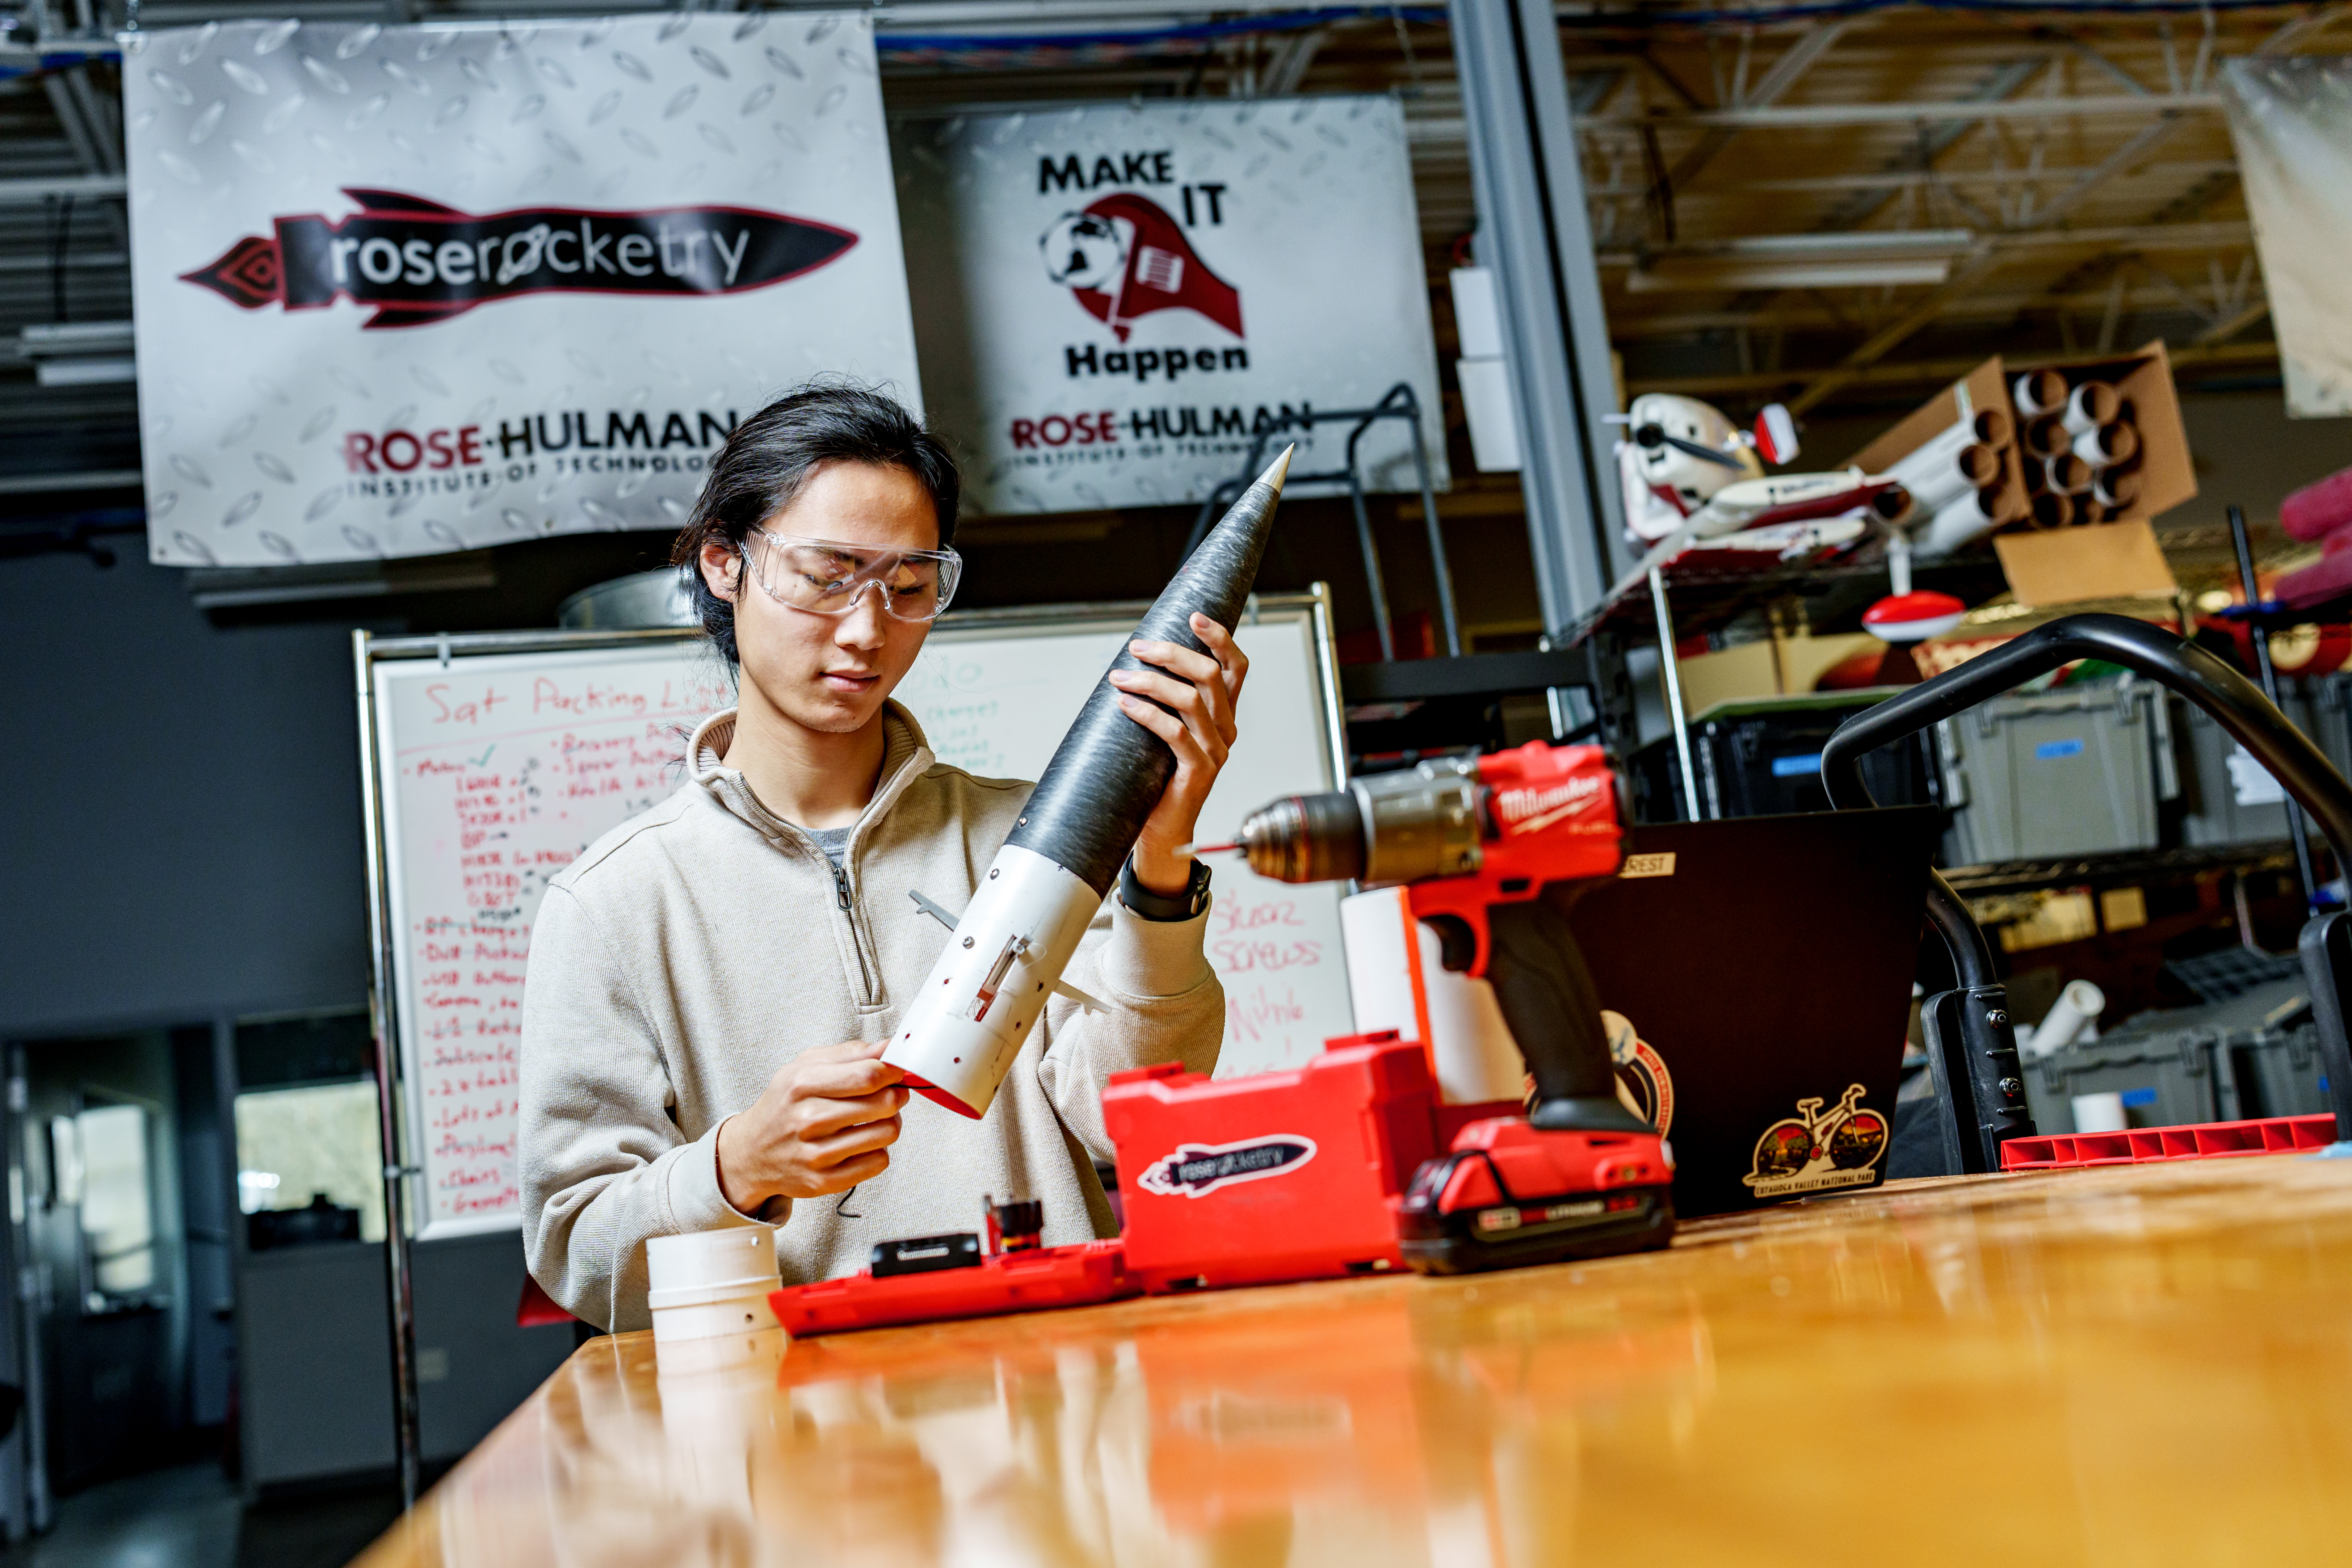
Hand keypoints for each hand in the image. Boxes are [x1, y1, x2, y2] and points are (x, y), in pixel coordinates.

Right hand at [716, 1040, 906, 1212]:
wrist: (751, 1153)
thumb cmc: (784, 1105)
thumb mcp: (805, 1067)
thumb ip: (849, 1053)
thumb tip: (888, 1047)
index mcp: (802, 1084)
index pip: (868, 1075)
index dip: (894, 1071)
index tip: (898, 1071)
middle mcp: (807, 1120)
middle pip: (883, 1104)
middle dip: (896, 1095)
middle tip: (890, 1094)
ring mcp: (815, 1154)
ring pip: (886, 1133)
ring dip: (890, 1123)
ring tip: (876, 1119)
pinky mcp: (824, 1182)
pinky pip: (878, 1162)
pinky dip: (878, 1150)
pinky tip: (862, 1143)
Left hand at [1109, 612, 1248, 894]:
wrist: (1160, 831)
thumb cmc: (1157, 777)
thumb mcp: (1165, 731)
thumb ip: (1165, 700)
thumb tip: (1137, 660)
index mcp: (1224, 716)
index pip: (1235, 668)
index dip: (1220, 639)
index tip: (1195, 616)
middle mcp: (1226, 731)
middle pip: (1210, 676)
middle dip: (1172, 654)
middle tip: (1137, 647)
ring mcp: (1215, 753)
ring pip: (1191, 700)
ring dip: (1151, 681)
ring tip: (1120, 677)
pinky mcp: (1198, 773)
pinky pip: (1176, 733)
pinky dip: (1148, 713)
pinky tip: (1125, 705)